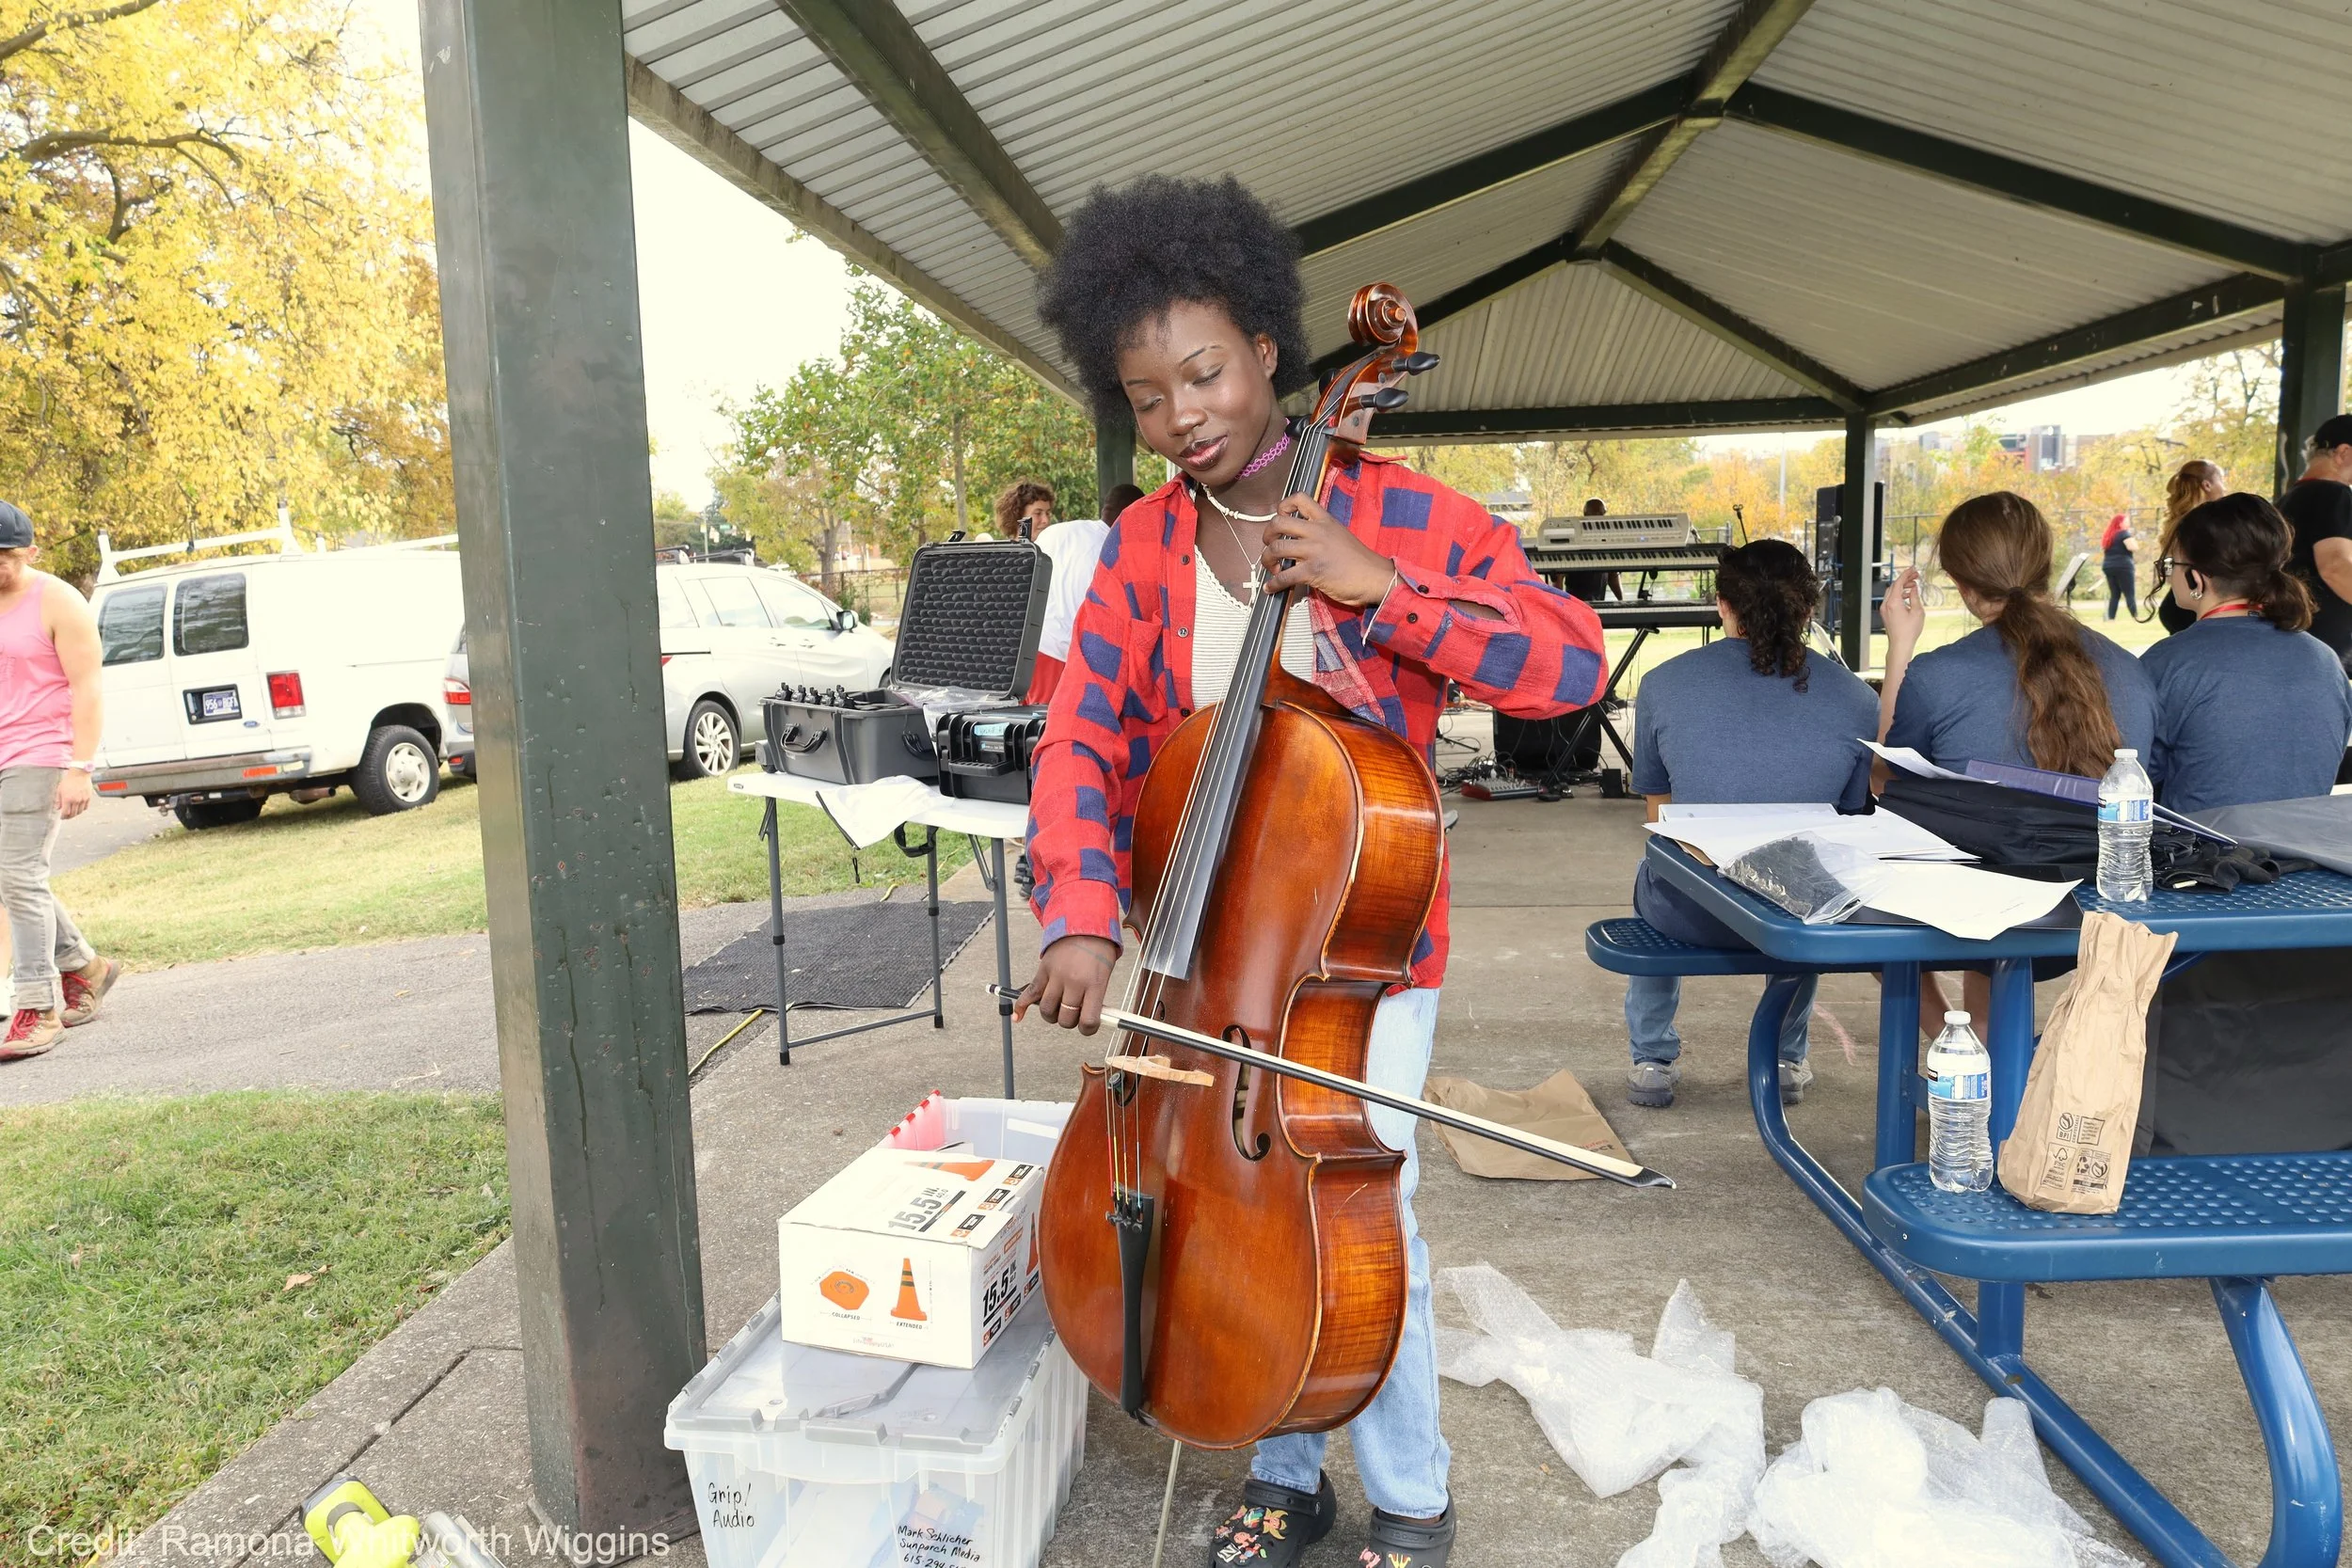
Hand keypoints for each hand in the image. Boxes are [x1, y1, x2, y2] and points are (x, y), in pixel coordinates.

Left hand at [54, 768, 90, 820]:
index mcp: (67, 799)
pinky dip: (82, 809)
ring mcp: (83, 799)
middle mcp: (76, 801)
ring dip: (75, 814)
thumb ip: (58, 800)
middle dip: (69, 817)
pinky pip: (85, 807)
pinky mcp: (88, 798)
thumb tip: (57, 808)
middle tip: (67, 816)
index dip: (63, 816)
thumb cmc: (69, 780)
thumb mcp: (60, 790)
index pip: (65, 812)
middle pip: (73, 814)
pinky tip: (79, 808)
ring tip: (73, 813)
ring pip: (79, 812)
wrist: (79, 774)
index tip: (62, 817)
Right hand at [1013, 935, 1116, 1033]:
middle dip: (1069, 1021)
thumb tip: (1088, 1020)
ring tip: (1058, 1008)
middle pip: (1065, 1018)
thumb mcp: (1104, 974)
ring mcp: (1056, 976)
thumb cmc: (1098, 950)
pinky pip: (1029, 993)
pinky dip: (1021, 1006)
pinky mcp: (1043, 970)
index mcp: (1094, 983)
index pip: (1088, 1021)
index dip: (1088, 1029)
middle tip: (1073, 1013)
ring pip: (1046, 1010)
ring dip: (1051, 1015)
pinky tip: (1018, 1016)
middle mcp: (1074, 981)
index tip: (1088, 1026)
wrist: (1085, 922)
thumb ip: (1096, 997)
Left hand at [1259, 494, 1396, 606]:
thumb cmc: (1360, 561)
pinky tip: (1271, 588)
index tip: (1279, 518)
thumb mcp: (1340, 536)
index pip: (1299, 498)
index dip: (1282, 506)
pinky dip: (1273, 583)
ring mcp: (1314, 551)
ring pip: (1276, 548)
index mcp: (1325, 521)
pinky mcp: (1313, 571)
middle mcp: (1317, 532)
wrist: (1376, 577)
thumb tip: (1299, 544)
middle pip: (1278, 522)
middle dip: (1267, 535)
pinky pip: (1284, 576)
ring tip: (1272, 568)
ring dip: (1267, 560)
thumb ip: (1320, 534)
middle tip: (1269, 546)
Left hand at [1882, 567, 1924, 650]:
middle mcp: (1886, 604)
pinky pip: (1890, 599)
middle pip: (1894, 586)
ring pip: (1892, 592)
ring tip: (1914, 586)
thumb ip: (1915, 597)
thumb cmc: (1910, 631)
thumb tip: (1913, 588)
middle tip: (1916, 576)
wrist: (1900, 645)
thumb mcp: (1917, 611)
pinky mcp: (1885, 613)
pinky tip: (1908, 596)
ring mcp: (1884, 609)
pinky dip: (1899, 595)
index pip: (1898, 582)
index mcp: (1893, 602)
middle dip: (1905, 579)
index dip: (1906, 574)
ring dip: (1902, 587)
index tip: (1913, 568)